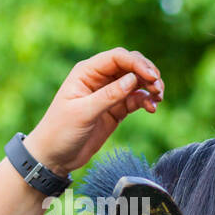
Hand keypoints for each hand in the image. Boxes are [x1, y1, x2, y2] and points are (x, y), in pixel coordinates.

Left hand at [25, 48, 164, 175]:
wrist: (55, 155)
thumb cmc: (61, 131)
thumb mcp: (83, 112)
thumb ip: (109, 95)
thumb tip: (132, 79)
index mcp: (86, 72)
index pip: (117, 58)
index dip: (137, 64)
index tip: (152, 77)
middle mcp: (99, 79)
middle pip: (129, 65)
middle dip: (147, 73)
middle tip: (158, 88)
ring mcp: (109, 94)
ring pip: (136, 82)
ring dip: (150, 87)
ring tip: (159, 99)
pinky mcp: (116, 109)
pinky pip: (136, 99)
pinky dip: (147, 101)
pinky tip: (152, 108)